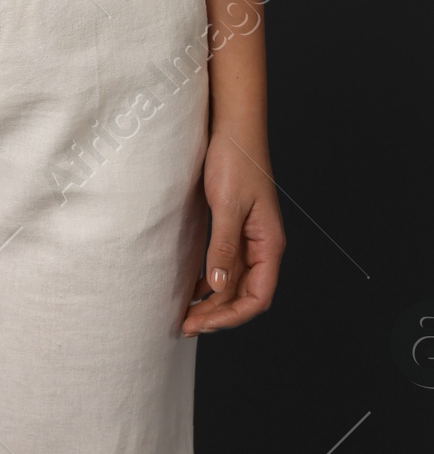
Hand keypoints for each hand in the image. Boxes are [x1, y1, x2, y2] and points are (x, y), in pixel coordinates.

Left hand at [181, 128, 285, 335]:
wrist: (233, 127)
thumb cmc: (235, 160)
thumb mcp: (227, 206)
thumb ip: (224, 247)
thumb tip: (218, 286)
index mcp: (269, 244)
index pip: (258, 296)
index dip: (232, 316)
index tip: (203, 323)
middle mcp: (262, 246)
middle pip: (244, 294)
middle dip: (218, 315)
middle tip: (185, 326)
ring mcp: (248, 238)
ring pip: (233, 282)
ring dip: (212, 302)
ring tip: (186, 315)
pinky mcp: (234, 228)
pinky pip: (225, 265)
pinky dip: (210, 282)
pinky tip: (191, 289)